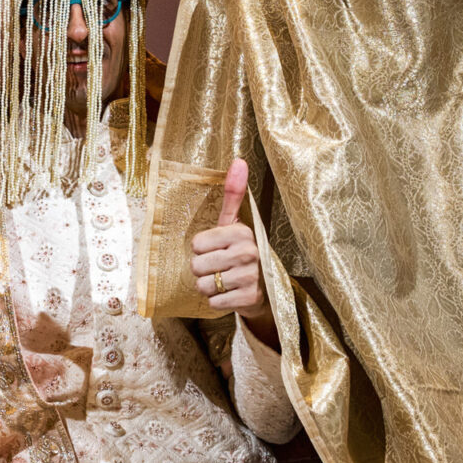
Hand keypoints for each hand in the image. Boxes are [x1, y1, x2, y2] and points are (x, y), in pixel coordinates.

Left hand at [191, 160, 269, 323]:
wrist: (267, 287)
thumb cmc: (241, 251)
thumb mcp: (234, 223)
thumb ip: (232, 193)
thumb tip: (239, 160)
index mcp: (242, 232)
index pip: (196, 244)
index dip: (201, 250)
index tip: (217, 249)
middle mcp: (248, 253)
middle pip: (196, 266)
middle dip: (203, 270)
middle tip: (219, 268)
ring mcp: (250, 277)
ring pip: (203, 285)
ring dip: (209, 287)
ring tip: (224, 281)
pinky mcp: (249, 299)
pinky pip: (213, 302)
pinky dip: (218, 301)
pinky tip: (230, 294)